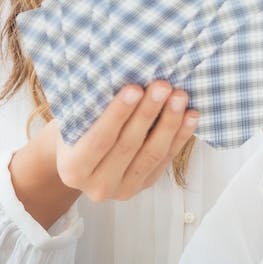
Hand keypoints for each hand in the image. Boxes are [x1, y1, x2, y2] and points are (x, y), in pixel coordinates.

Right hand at [55, 81, 198, 201]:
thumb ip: (88, 106)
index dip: (117, 114)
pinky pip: (166, 159)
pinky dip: (180, 136)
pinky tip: (191, 115)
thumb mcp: (71, 117)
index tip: (134, 88)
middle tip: (162, 86)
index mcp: (73, 169)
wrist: (80, 154)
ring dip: (169, 123)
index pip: (98, 140)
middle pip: (128, 146)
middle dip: (148, 113)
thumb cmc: (75, 127)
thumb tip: (117, 74)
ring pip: (152, 154)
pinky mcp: (145, 185)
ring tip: (179, 97)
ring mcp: (123, 189)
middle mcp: (97, 185)